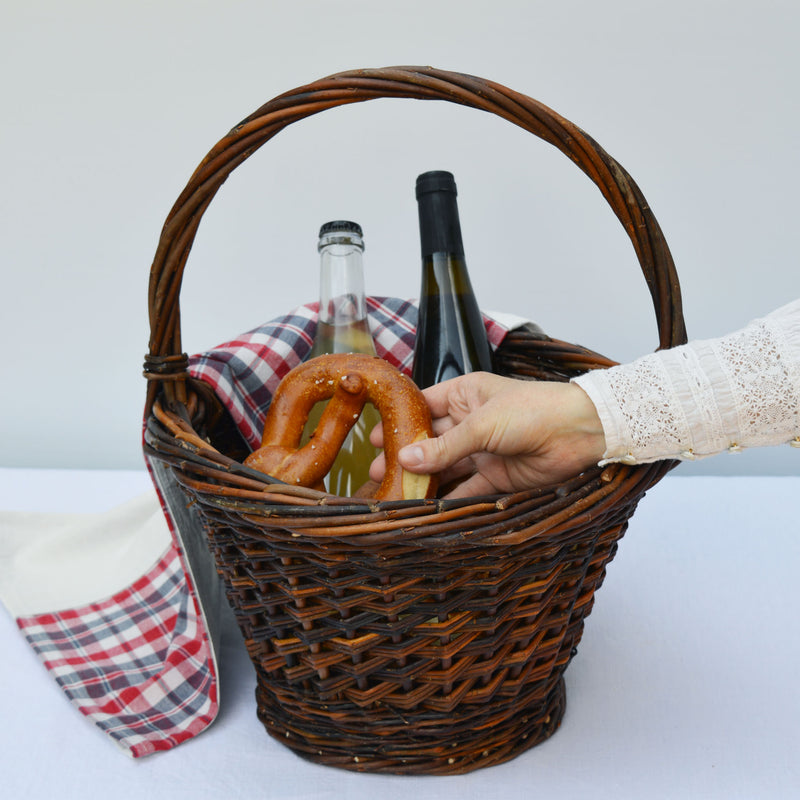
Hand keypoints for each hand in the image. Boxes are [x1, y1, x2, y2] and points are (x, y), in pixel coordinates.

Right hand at [369, 372, 605, 497]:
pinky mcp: (496, 476)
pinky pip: (466, 489)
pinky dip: (448, 499)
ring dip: (423, 479)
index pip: (424, 406)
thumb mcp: (482, 423)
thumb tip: (405, 459)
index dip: (399, 422)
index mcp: (465, 395)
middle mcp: (471, 421)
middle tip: (377, 471)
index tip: (374, 437)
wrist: (580, 431)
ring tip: (394, 491)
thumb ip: (444, 445)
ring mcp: (483, 450)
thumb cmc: (533, 410)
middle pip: (430, 441)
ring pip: (445, 467)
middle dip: (405, 455)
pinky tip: (426, 508)